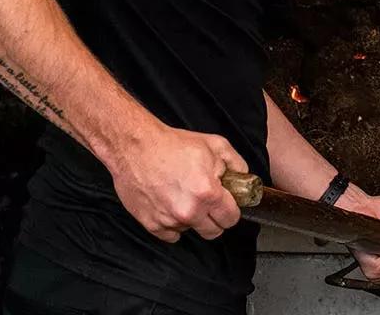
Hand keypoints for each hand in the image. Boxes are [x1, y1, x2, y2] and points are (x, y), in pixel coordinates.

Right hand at [105, 124, 248, 243]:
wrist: (135, 146)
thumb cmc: (171, 144)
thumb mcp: (215, 145)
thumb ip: (236, 164)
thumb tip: (244, 178)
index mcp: (207, 193)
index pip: (231, 219)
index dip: (231, 211)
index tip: (226, 205)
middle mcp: (189, 211)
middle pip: (213, 232)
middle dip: (214, 218)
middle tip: (207, 202)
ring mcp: (168, 220)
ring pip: (191, 231)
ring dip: (191, 219)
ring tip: (183, 196)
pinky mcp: (150, 224)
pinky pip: (170, 235)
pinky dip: (172, 224)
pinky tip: (170, 205)